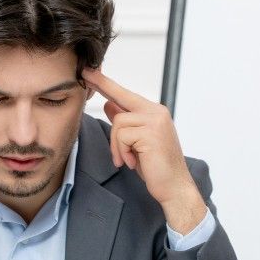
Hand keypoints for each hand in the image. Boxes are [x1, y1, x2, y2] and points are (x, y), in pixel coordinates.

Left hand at [81, 67, 207, 234]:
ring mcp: (154, 121)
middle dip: (102, 85)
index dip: (107, 84)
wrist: (174, 186)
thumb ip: (125, 122)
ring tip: (127, 159)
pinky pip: (122, 136)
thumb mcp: (136, 142)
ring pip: (118, 123)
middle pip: (120, 97)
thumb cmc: (156, 166)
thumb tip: (109, 105)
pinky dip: (122, 151)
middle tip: (86, 73)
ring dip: (117, 145)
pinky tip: (133, 162)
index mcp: (154, 113)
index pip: (126, 95)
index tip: (91, 72)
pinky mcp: (150, 132)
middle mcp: (156, 112)